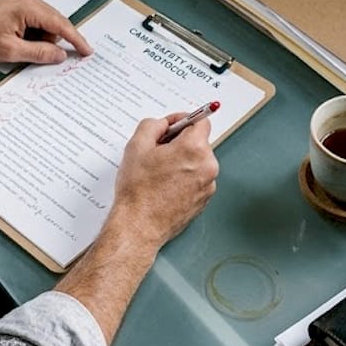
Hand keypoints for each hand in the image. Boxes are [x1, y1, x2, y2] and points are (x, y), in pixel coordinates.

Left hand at [0, 0, 92, 63]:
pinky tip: (19, 43)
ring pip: (44, 25)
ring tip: (19, 49)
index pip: (61, 25)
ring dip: (39, 40)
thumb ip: (40, 53)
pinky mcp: (16, 6)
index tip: (87, 51)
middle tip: (41, 58)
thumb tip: (60, 55)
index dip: (76, 40)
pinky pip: (34, 22)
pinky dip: (32, 35)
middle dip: (51, 43)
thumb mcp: (11, 50)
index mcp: (30, 7)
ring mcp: (22, 1)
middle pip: (54, 24)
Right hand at [108, 112, 219, 249]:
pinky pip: (197, 180)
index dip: (183, 120)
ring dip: (182, 162)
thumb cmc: (138, 191)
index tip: (172, 126)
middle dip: (179, 143)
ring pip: (197, 162)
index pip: (201, 121)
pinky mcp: (204, 200)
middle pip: (198, 143)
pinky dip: (184, 178)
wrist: (139, 225)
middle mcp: (207, 166)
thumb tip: (163, 124)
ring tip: (158, 173)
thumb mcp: (136, 146)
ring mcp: (208, 185)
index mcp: (194, 149)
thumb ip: (152, 125)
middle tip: (156, 153)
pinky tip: (164, 186)